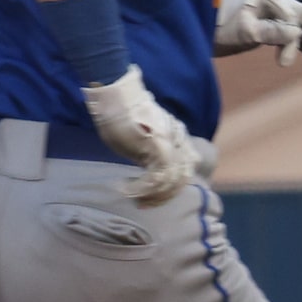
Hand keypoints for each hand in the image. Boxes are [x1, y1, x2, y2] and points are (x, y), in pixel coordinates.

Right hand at [84, 66, 212, 205]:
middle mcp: (178, 140)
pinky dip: (141, 189)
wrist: (115, 96)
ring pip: (171, 181)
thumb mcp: (141, 140)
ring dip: (152, 196)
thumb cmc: (121, 117)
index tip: (150, 199)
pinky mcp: (157, 145)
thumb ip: (150, 155)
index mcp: (178, 139)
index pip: (185, 172)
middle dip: (163, 198)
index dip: (171, 190)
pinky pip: (156, 177)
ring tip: (134, 199)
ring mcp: (170, 142)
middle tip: (142, 205)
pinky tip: (126, 189)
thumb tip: (149, 173)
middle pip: (182, 180)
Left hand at [213, 0, 301, 63]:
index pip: (291, 16)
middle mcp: (273, 1)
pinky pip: (292, 34)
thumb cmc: (215, 26)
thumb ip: (270, 31)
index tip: (284, 61)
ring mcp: (272, 13)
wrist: (195, 29)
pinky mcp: (268, 26)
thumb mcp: (242, 31)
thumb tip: (297, 33)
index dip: (294, 39)